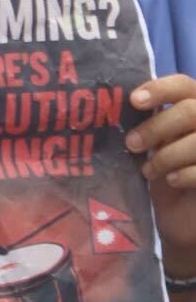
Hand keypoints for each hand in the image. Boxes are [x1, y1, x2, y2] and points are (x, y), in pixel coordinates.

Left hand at [128, 75, 195, 270]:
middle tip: (131, 144)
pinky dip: (183, 174)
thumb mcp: (155, 144)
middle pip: (192, 110)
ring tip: (148, 170)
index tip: (133, 101)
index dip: (160, 89)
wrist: (182, 216)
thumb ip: (147, 122)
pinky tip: (171, 180)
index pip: (184, 85)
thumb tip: (113, 104)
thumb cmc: (165, 172)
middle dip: (157, 127)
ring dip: (166, 155)